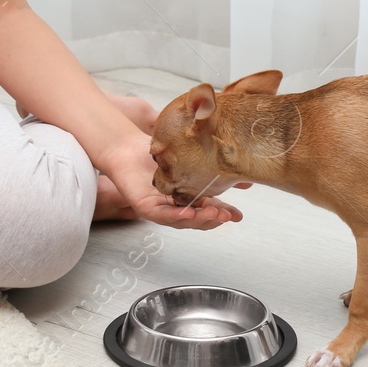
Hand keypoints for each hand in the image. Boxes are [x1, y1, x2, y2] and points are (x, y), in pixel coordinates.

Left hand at [97, 129, 246, 229]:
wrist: (127, 146)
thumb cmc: (156, 152)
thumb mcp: (190, 158)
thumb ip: (212, 166)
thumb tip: (240, 171)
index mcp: (184, 197)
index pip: (206, 209)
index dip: (222, 214)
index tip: (238, 216)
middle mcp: (172, 206)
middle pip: (196, 219)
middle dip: (213, 218)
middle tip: (227, 216)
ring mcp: (158, 209)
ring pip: (181, 220)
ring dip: (199, 219)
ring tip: (214, 215)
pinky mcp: (144, 207)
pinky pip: (162, 215)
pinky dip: (176, 216)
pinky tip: (188, 213)